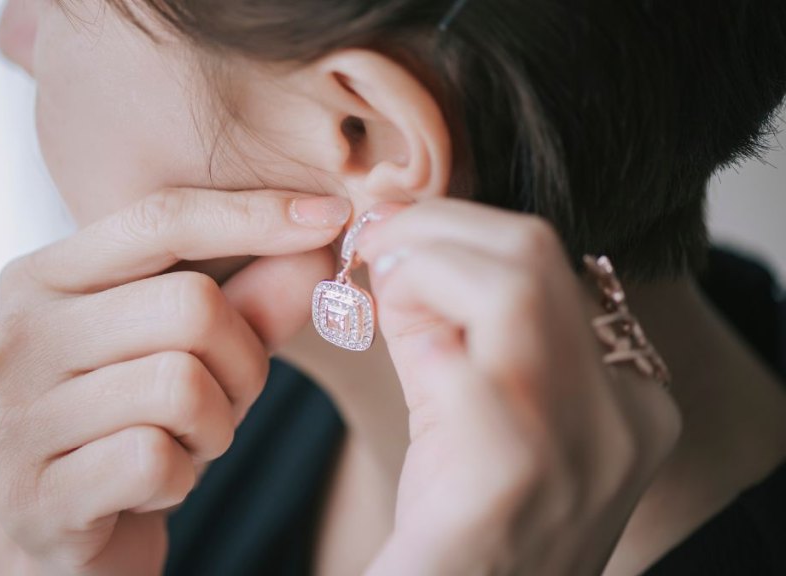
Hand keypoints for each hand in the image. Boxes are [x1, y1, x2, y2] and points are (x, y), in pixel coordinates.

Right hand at [0, 188, 347, 574]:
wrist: (67, 523)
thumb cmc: (134, 417)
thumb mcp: (195, 348)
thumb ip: (252, 294)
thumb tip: (318, 241)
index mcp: (41, 278)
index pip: (160, 220)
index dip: (254, 216)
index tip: (330, 217)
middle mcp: (13, 336)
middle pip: (190, 307)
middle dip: (243, 359)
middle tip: (230, 395)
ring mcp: (14, 417)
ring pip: (181, 386)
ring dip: (216, 425)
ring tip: (186, 439)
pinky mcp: (34, 496)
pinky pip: (155, 461)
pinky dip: (181, 476)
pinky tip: (154, 483)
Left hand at [354, 199, 681, 574]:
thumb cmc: (459, 523)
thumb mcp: (472, 413)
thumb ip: (447, 329)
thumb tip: (396, 239)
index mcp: (628, 399)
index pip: (551, 265)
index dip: (461, 230)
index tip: (395, 233)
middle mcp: (621, 418)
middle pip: (536, 256)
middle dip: (437, 228)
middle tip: (372, 244)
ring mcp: (576, 450)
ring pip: (514, 290)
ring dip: (424, 268)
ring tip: (378, 291)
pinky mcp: (511, 484)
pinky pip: (468, 377)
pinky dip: (416, 342)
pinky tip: (394, 354)